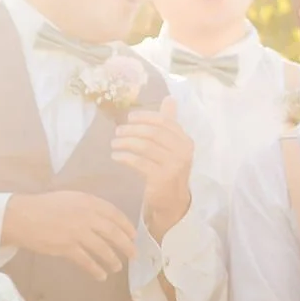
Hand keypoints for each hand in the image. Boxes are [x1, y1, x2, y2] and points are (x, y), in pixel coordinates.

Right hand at [3, 188, 137, 277]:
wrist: (22, 216)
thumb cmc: (45, 206)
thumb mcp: (71, 198)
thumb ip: (89, 207)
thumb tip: (105, 219)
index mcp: (89, 202)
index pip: (115, 215)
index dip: (127, 227)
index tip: (133, 236)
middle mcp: (87, 216)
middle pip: (114, 233)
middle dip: (126, 246)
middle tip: (133, 255)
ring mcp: (78, 232)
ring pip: (103, 249)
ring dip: (112, 260)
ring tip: (117, 267)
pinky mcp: (67, 247)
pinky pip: (87, 261)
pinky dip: (96, 270)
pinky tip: (101, 275)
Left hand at [114, 105, 195, 234]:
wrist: (172, 202)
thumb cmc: (169, 170)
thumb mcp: (172, 146)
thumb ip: (169, 123)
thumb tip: (169, 98)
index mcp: (185, 140)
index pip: (164, 121)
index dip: (145, 117)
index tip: (129, 117)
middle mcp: (183, 152)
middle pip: (153, 133)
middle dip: (132, 129)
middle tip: (118, 131)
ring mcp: (173, 166)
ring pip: (145, 146)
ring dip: (126, 142)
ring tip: (114, 143)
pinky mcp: (161, 179)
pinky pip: (139, 162)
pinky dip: (125, 157)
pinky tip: (116, 156)